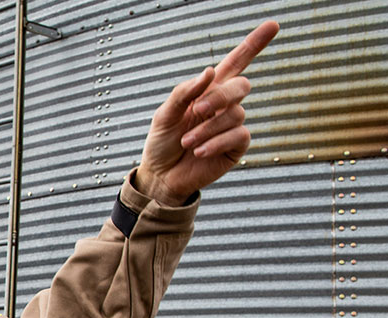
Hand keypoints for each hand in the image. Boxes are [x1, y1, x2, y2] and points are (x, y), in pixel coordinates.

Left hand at [137, 20, 279, 205]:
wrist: (161, 174)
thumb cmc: (162, 142)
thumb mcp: (165, 114)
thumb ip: (185, 92)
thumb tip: (210, 72)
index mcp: (208, 90)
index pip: (236, 62)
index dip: (254, 44)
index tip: (273, 25)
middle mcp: (224, 105)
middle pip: (240, 85)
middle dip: (219, 96)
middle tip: (197, 110)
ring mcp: (232, 125)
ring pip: (235, 114)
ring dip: (208, 128)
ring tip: (187, 142)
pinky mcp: (236, 146)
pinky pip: (239, 135)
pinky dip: (217, 141)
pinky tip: (200, 151)